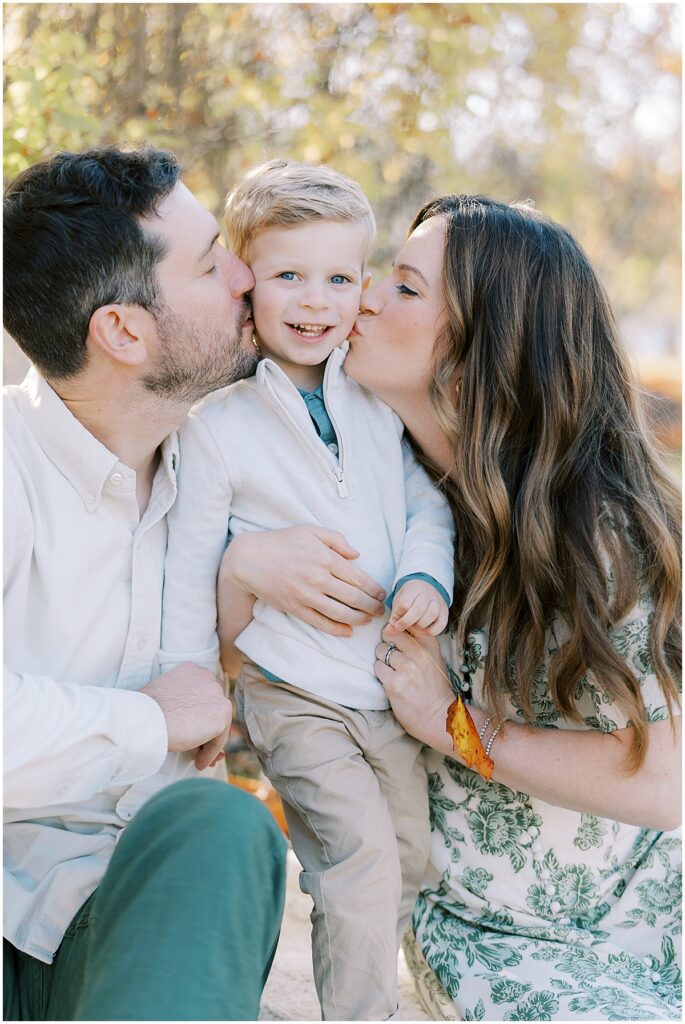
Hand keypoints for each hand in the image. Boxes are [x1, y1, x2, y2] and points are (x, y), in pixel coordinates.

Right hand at [141, 663, 231, 771]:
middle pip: (213, 709)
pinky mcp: (222, 714)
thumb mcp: (164, 700)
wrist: (145, 720)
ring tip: (197, 759)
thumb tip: (192, 727)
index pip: (203, 695)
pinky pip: (219, 739)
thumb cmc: (145, 713)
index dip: (200, 716)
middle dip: (208, 730)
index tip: (193, 732)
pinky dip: (210, 753)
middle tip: (199, 750)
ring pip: (217, 724)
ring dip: (208, 743)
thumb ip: (181, 705)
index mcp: (191, 670)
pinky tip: (198, 763)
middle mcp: (207, 677)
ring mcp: (217, 694)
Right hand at [220, 526, 386, 637]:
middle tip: (380, 611)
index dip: (374, 589)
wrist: (250, 559)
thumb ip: (336, 539)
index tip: (382, 594)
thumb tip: (357, 554)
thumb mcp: (310, 531)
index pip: (359, 578)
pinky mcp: (295, 609)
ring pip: (341, 613)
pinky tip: (348, 631)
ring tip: (367, 620)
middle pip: (354, 598)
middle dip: (371, 607)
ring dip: (359, 619)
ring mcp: (307, 596)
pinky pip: (321, 623)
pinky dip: (337, 629)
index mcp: (325, 558)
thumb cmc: (282, 542)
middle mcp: (318, 578)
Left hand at [374, 629, 454, 753]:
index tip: (398, 638)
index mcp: (429, 644)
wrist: (439, 716)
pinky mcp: (393, 682)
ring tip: (394, 671)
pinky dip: (381, 673)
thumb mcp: (434, 658)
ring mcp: (406, 667)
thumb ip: (419, 642)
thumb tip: (396, 626)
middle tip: (392, 655)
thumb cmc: (435, 687)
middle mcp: (418, 652)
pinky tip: (391, 681)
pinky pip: (377, 667)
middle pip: (389, 633)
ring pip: (380, 650)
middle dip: (387, 643)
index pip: (405, 623)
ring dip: (383, 659)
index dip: (397, 629)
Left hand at [386, 580, 448, 635]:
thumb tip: (389, 631)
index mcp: (413, 588)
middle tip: (402, 627)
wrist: (425, 588)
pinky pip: (442, 623)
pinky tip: (425, 631)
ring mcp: (438, 601)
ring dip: (421, 625)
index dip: (399, 616)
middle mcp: (427, 593)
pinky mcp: (445, 611)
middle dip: (408, 622)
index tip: (395, 624)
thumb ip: (394, 617)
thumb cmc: (410, 597)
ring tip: (414, 628)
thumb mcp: (399, 602)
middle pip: (419, 609)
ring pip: (432, 614)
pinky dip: (434, 630)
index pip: (405, 603)